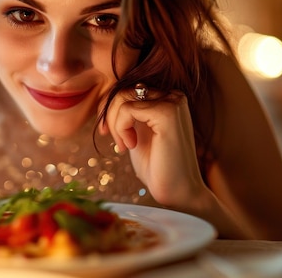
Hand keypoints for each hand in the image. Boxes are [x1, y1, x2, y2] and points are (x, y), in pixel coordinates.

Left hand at [99, 87, 208, 207]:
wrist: (177, 191)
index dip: (109, 110)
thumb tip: (104, 98)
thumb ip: (127, 114)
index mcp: (167, 99)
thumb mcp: (136, 132)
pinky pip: (127, 109)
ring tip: (125, 146)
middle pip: (122, 91)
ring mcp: (172, 102)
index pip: (127, 90)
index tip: (105, 132)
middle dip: (109, 117)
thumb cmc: (156, 165)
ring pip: (122, 98)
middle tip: (117, 143)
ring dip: (115, 125)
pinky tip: (132, 145)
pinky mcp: (167, 113)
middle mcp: (173, 96)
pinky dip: (121, 128)